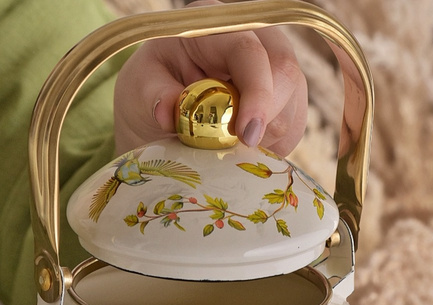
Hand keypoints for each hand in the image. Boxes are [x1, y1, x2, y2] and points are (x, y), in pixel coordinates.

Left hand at [114, 0, 306, 156]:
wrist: (160, 108)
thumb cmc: (150, 90)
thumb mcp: (139, 87)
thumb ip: (153, 95)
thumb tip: (167, 112)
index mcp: (214, 28)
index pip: (250, 52)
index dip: (256, 93)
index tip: (246, 134)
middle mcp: (253, 41)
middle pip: (285, 74)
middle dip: (268, 117)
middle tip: (242, 148)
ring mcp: (271, 70)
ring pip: (293, 104)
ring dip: (268, 135)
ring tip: (232, 146)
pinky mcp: (282, 99)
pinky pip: (292, 126)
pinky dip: (274, 146)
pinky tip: (245, 148)